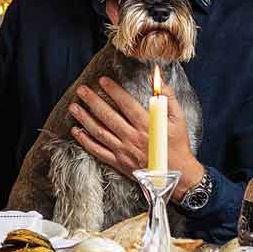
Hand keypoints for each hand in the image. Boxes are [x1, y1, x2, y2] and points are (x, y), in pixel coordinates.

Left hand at [69, 75, 201, 197]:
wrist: (178, 175)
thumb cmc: (178, 145)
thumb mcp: (178, 118)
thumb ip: (166, 96)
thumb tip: (156, 76)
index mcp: (147, 125)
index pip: (126, 104)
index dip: (113, 90)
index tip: (102, 80)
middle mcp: (132, 137)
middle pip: (108, 116)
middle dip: (93, 101)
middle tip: (81, 90)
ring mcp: (123, 151)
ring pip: (100, 132)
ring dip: (85, 119)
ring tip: (73, 107)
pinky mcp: (119, 163)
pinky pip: (98, 151)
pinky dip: (85, 141)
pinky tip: (76, 131)